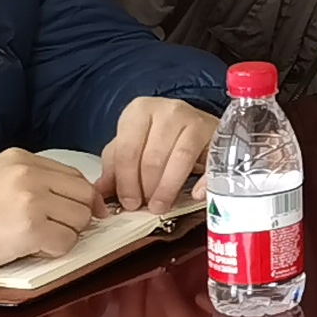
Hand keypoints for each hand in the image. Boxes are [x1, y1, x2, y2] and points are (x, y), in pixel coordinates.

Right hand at [0, 147, 98, 277]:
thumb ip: (30, 181)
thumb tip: (67, 199)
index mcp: (22, 159)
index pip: (74, 175)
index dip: (79, 198)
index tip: (74, 213)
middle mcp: (30, 174)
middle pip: (84, 195)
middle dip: (77, 216)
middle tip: (56, 231)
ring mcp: (32, 200)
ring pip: (80, 219)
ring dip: (65, 234)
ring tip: (36, 240)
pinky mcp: (30, 229)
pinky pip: (66, 242)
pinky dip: (54, 250)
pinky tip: (30, 250)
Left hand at [96, 95, 216, 212]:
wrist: (195, 123)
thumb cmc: (159, 135)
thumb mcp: (132, 144)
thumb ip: (115, 167)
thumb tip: (99, 192)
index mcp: (140, 110)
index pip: (127, 150)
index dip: (126, 181)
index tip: (129, 203)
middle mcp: (168, 110)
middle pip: (153, 157)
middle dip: (147, 188)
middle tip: (146, 207)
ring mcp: (195, 119)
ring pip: (179, 159)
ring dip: (168, 188)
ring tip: (162, 205)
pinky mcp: (216, 134)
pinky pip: (209, 163)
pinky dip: (203, 182)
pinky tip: (195, 195)